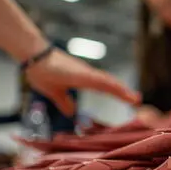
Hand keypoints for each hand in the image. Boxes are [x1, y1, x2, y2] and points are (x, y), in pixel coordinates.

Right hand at [26, 49, 140, 115]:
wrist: (32, 56)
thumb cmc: (42, 71)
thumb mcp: (54, 93)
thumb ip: (64, 102)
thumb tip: (71, 113)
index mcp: (84, 80)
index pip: (105, 88)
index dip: (118, 94)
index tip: (132, 100)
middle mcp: (86, 74)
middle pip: (109, 84)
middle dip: (123, 92)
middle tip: (138, 100)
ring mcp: (82, 72)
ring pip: (105, 81)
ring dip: (119, 89)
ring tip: (132, 97)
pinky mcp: (76, 71)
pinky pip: (93, 78)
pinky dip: (105, 84)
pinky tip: (114, 88)